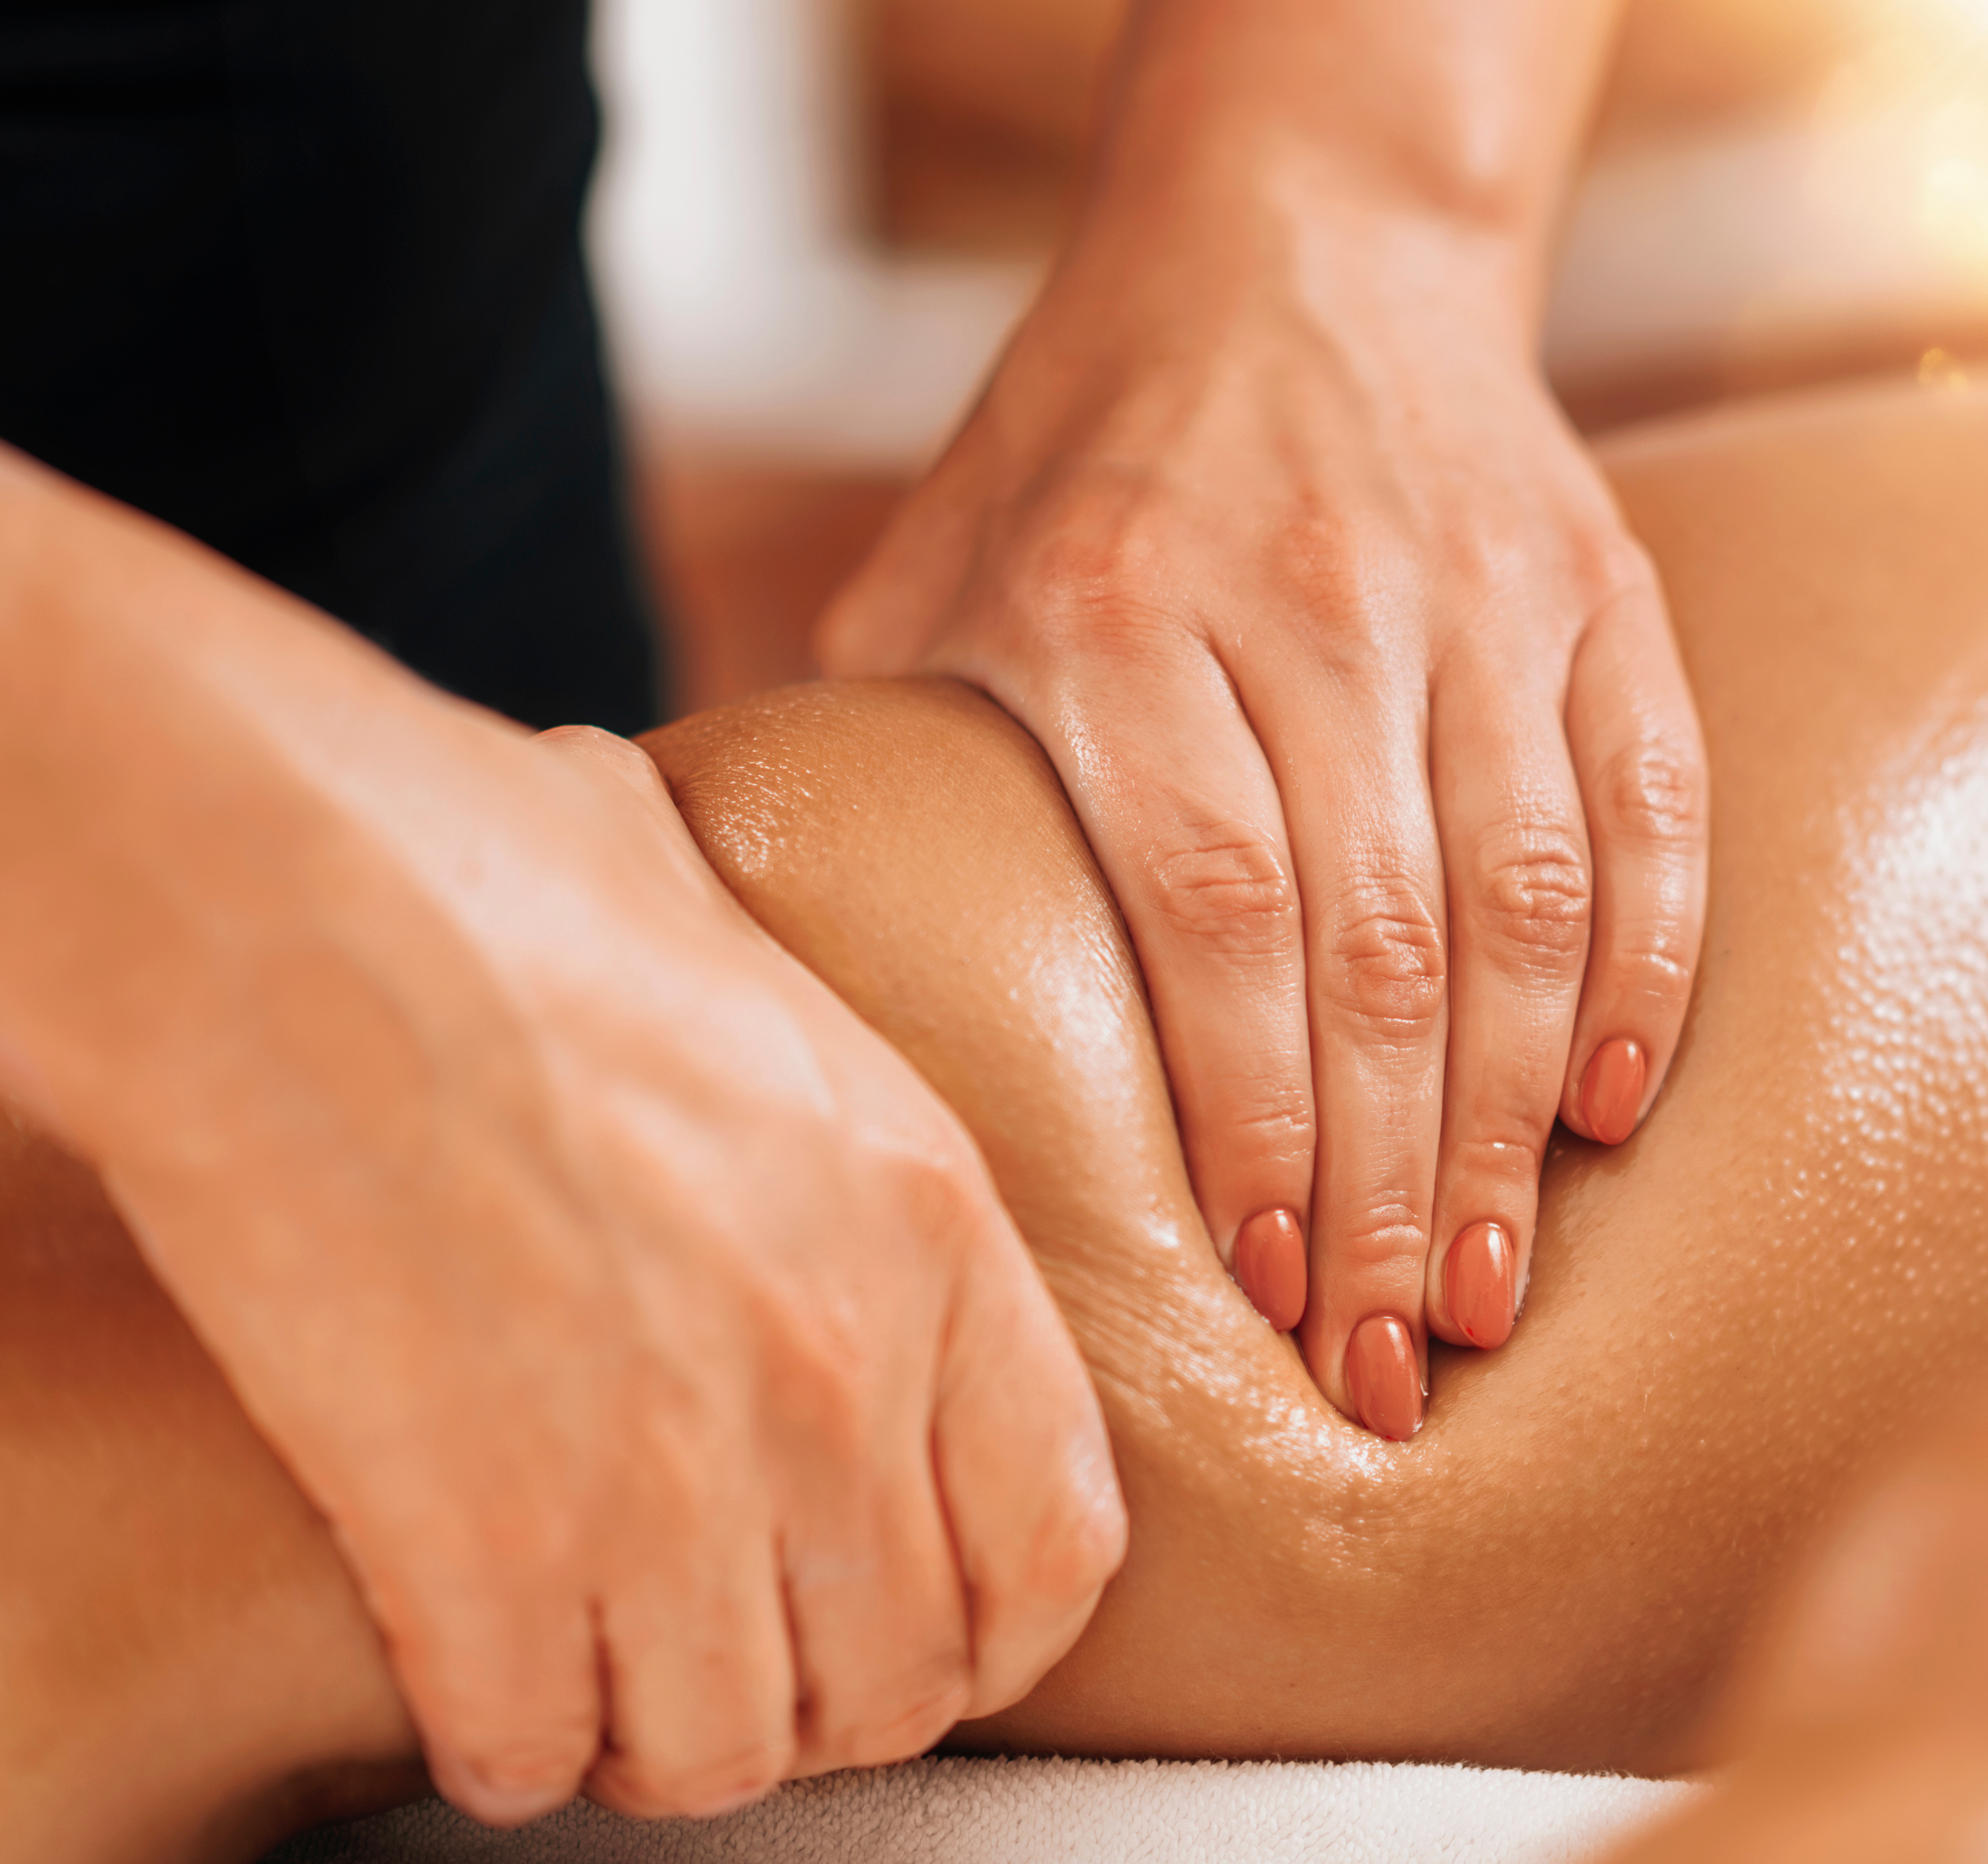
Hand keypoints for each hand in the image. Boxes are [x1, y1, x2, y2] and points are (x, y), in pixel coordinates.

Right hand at [0, 475, 1124, 1826]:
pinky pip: (528, 1745)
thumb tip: (762, 1046)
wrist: (286, 900)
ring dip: (661, 1746)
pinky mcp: (484, 1538)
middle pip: (895, 1681)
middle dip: (817, 1707)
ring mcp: (670, 1474)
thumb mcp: (751, 963)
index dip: (990, 1633)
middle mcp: (840, 1375)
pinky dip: (502, 1743)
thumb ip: (804, 1076)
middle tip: (733, 1669)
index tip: (918, 1636)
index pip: (1055, 1547)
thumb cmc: (499, 883)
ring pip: (724, 1750)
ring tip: (603, 1695)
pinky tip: (474, 1685)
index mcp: (933, 1234)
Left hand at [818, 203, 1708, 1435]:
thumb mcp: (930, 568)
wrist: (1298, 236)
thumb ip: (871, 763)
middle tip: (1380, 1363)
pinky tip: (1616, 1106)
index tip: (1254, 1285)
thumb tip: (762, 987)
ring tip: (1484, 1285)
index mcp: (1121, 605)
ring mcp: (1475, 590)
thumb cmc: (1088, 449)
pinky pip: (1650, 798)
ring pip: (1525, 894)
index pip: (1210, 904)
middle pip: (1376, 939)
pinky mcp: (1595, 583)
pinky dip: (1647, 960)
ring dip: (1512, 1111)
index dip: (1249, 1111)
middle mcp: (1313, 599)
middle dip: (1380, 1179)